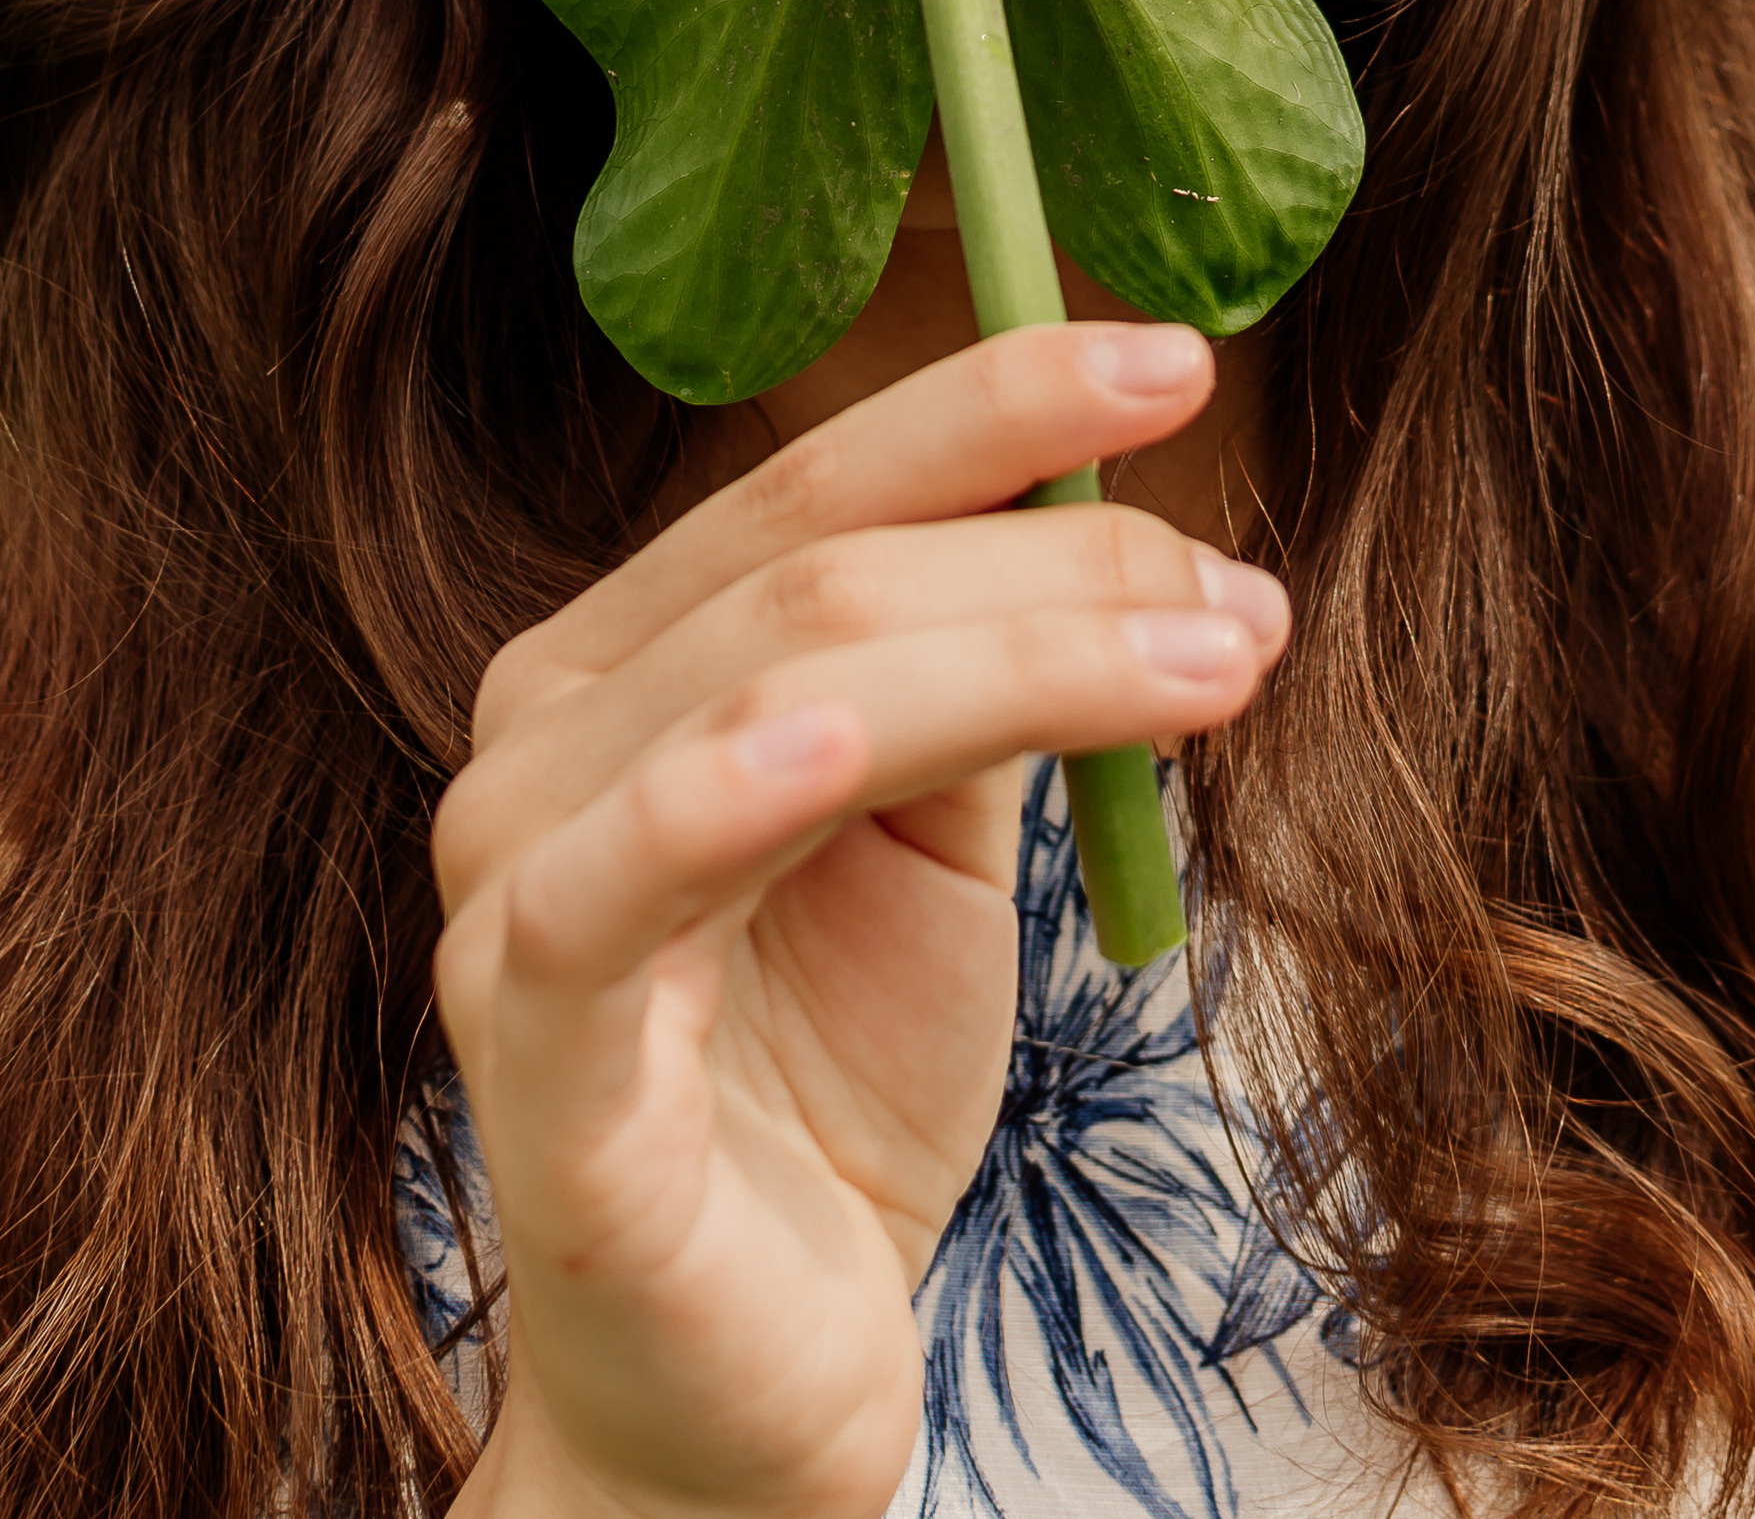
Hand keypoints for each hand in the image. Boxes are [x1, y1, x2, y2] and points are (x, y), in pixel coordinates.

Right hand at [432, 321, 1290, 1518]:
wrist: (747, 1388)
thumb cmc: (825, 1091)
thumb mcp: (930, 846)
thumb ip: (986, 682)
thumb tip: (1162, 545)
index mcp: (616, 667)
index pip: (806, 492)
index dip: (986, 409)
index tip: (1174, 366)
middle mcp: (534, 746)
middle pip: (814, 583)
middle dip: (1053, 559)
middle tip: (1242, 594)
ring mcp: (512, 899)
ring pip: (770, 694)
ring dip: (1013, 652)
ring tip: (1206, 656)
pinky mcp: (536, 1067)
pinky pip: (613, 897)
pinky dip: (726, 795)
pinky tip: (847, 743)